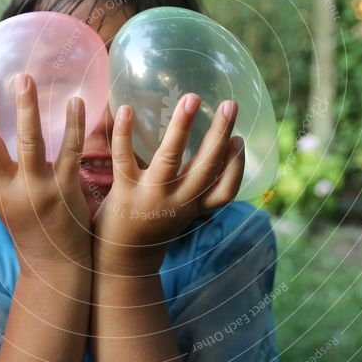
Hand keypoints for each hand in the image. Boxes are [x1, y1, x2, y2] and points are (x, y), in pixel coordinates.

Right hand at [0, 73, 91, 274]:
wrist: (57, 266)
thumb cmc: (32, 226)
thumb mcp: (5, 203)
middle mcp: (10, 192)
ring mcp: (38, 191)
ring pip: (28, 143)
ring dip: (26, 108)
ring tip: (24, 79)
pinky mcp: (66, 190)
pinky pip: (69, 151)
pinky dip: (73, 125)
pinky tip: (76, 101)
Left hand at [92, 94, 244, 274]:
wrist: (121, 262)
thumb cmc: (153, 226)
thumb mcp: (181, 211)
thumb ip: (194, 186)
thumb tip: (213, 146)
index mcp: (194, 207)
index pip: (226, 191)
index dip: (236, 166)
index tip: (240, 140)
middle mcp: (178, 203)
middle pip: (206, 168)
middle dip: (220, 134)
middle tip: (230, 104)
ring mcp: (151, 197)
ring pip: (170, 159)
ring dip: (182, 127)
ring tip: (191, 99)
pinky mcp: (124, 193)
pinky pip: (124, 158)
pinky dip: (125, 133)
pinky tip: (127, 109)